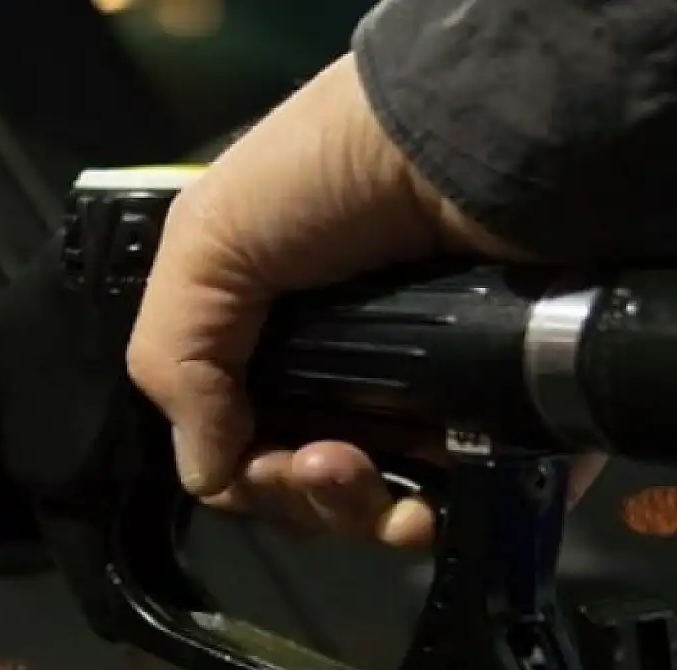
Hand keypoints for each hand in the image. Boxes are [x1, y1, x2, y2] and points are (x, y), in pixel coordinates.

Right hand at [126, 52, 605, 549]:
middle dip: (299, 495)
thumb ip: (176, 356)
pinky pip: (465, 501)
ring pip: (382, 504)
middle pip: (312, 484)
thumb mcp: (212, 239)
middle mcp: (352, 368)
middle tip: (317, 461)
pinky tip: (422, 505)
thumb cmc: (333, 176)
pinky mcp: (500, 413)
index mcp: (278, 333)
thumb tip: (205, 476)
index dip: (244, 472)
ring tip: (360, 469)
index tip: (255, 463)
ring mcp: (429, 394)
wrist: (473, 141)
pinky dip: (435, 521)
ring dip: (355, 512)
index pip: (246, 438)